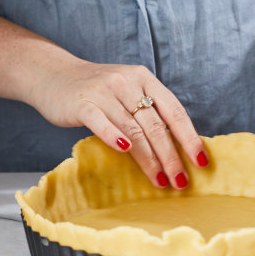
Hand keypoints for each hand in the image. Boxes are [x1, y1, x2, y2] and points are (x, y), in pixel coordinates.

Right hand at [28, 60, 208, 188]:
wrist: (53, 75)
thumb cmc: (97, 90)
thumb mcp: (127, 90)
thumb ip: (147, 111)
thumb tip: (176, 148)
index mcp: (144, 79)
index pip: (174, 110)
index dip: (189, 137)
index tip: (200, 160)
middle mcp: (127, 83)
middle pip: (155, 125)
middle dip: (171, 156)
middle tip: (180, 180)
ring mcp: (104, 92)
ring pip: (133, 130)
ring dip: (149, 159)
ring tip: (160, 180)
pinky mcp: (82, 103)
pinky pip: (102, 123)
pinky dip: (115, 137)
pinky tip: (125, 151)